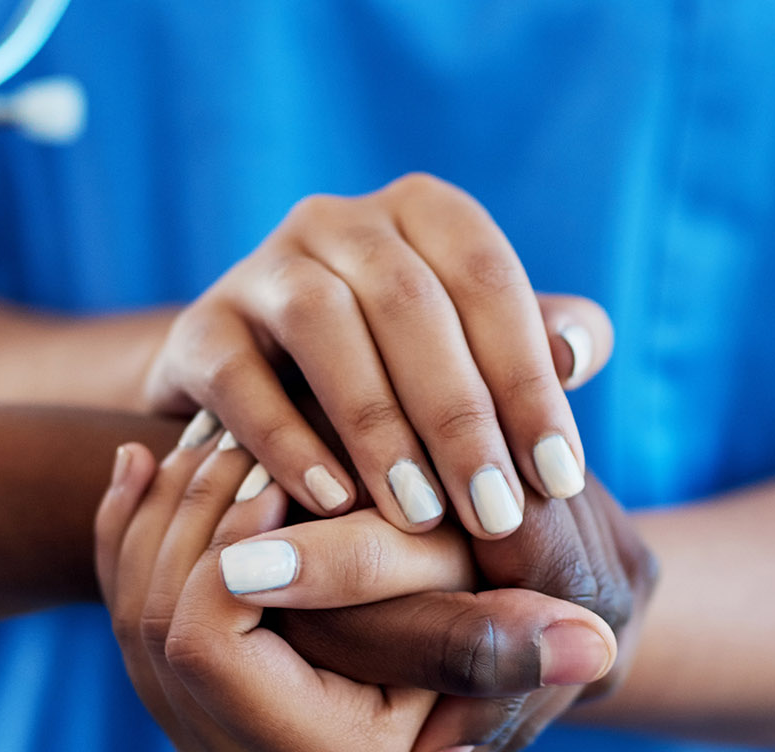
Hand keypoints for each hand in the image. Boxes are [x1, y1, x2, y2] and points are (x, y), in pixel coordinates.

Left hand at [94, 425, 620, 751]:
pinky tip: (144, 460)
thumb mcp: (477, 607)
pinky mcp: (181, 717)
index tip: (266, 465)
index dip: (224, 543)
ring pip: (131, 609)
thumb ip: (507, 628)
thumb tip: (595, 644)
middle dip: (185, 512)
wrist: (430, 635)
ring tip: (200, 430)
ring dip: (161, 509)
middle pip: (153, 622)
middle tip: (222, 425)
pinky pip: (121, 609)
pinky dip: (128, 530)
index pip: (205, 641)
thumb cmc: (473, 611)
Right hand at [139, 173, 614, 537]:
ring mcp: (261, 266)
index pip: (487, 280)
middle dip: (461, 418)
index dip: (528, 380)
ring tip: (419, 515)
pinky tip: (336, 504)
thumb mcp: (477, 357)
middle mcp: (340, 221)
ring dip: (379, 427)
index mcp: (423, 213)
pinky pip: (242, 378)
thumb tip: (575, 353)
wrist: (259, 401)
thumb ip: (538, 348)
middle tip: (496, 513)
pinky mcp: (200, 328)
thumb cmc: (400, 382)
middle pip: (411, 303)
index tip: (560, 479)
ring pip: (324, 325)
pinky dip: (289, 442)